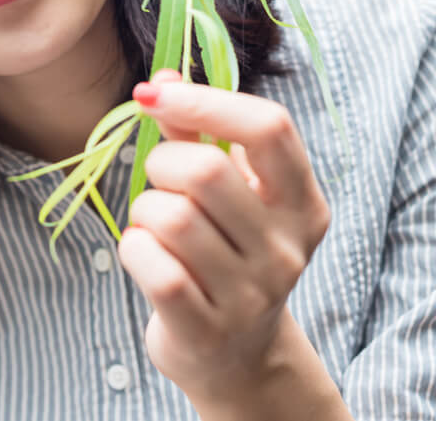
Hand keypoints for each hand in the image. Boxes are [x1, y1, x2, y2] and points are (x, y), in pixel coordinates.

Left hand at [116, 69, 331, 405]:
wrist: (239, 356)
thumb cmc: (228, 254)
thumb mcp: (229, 192)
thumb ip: (197, 133)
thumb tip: (161, 79)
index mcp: (302, 203)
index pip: (268, 127)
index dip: (206, 100)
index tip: (156, 95)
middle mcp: (286, 248)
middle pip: (204, 171)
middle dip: (161, 163)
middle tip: (160, 182)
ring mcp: (250, 294)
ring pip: (170, 217)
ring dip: (145, 210)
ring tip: (157, 226)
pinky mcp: (206, 329)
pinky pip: (151, 264)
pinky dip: (133, 248)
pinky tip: (146, 255)